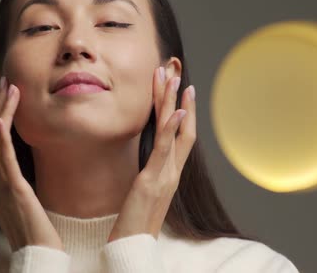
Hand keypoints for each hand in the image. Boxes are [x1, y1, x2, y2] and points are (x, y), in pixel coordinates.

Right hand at [0, 76, 62, 251]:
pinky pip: (3, 162)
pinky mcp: (14, 192)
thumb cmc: (34, 230)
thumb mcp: (23, 199)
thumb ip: (17, 180)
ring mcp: (0, 187)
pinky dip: (0, 140)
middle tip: (2, 81)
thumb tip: (21, 164)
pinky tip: (2, 121)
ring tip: (9, 89)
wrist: (37, 255)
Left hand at [108, 67, 196, 241]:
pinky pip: (165, 151)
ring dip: (175, 103)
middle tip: (175, 70)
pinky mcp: (153, 181)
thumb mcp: (145, 191)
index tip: (177, 86)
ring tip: (175, 79)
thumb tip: (149, 159)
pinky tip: (178, 112)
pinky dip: (173, 130)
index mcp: (170, 172)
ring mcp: (166, 175)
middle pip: (182, 127)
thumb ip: (150, 173)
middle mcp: (173, 171)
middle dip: (179, 97)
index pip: (179, 134)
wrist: (133, 246)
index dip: (180, 109)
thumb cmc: (136, 220)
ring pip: (176, 132)